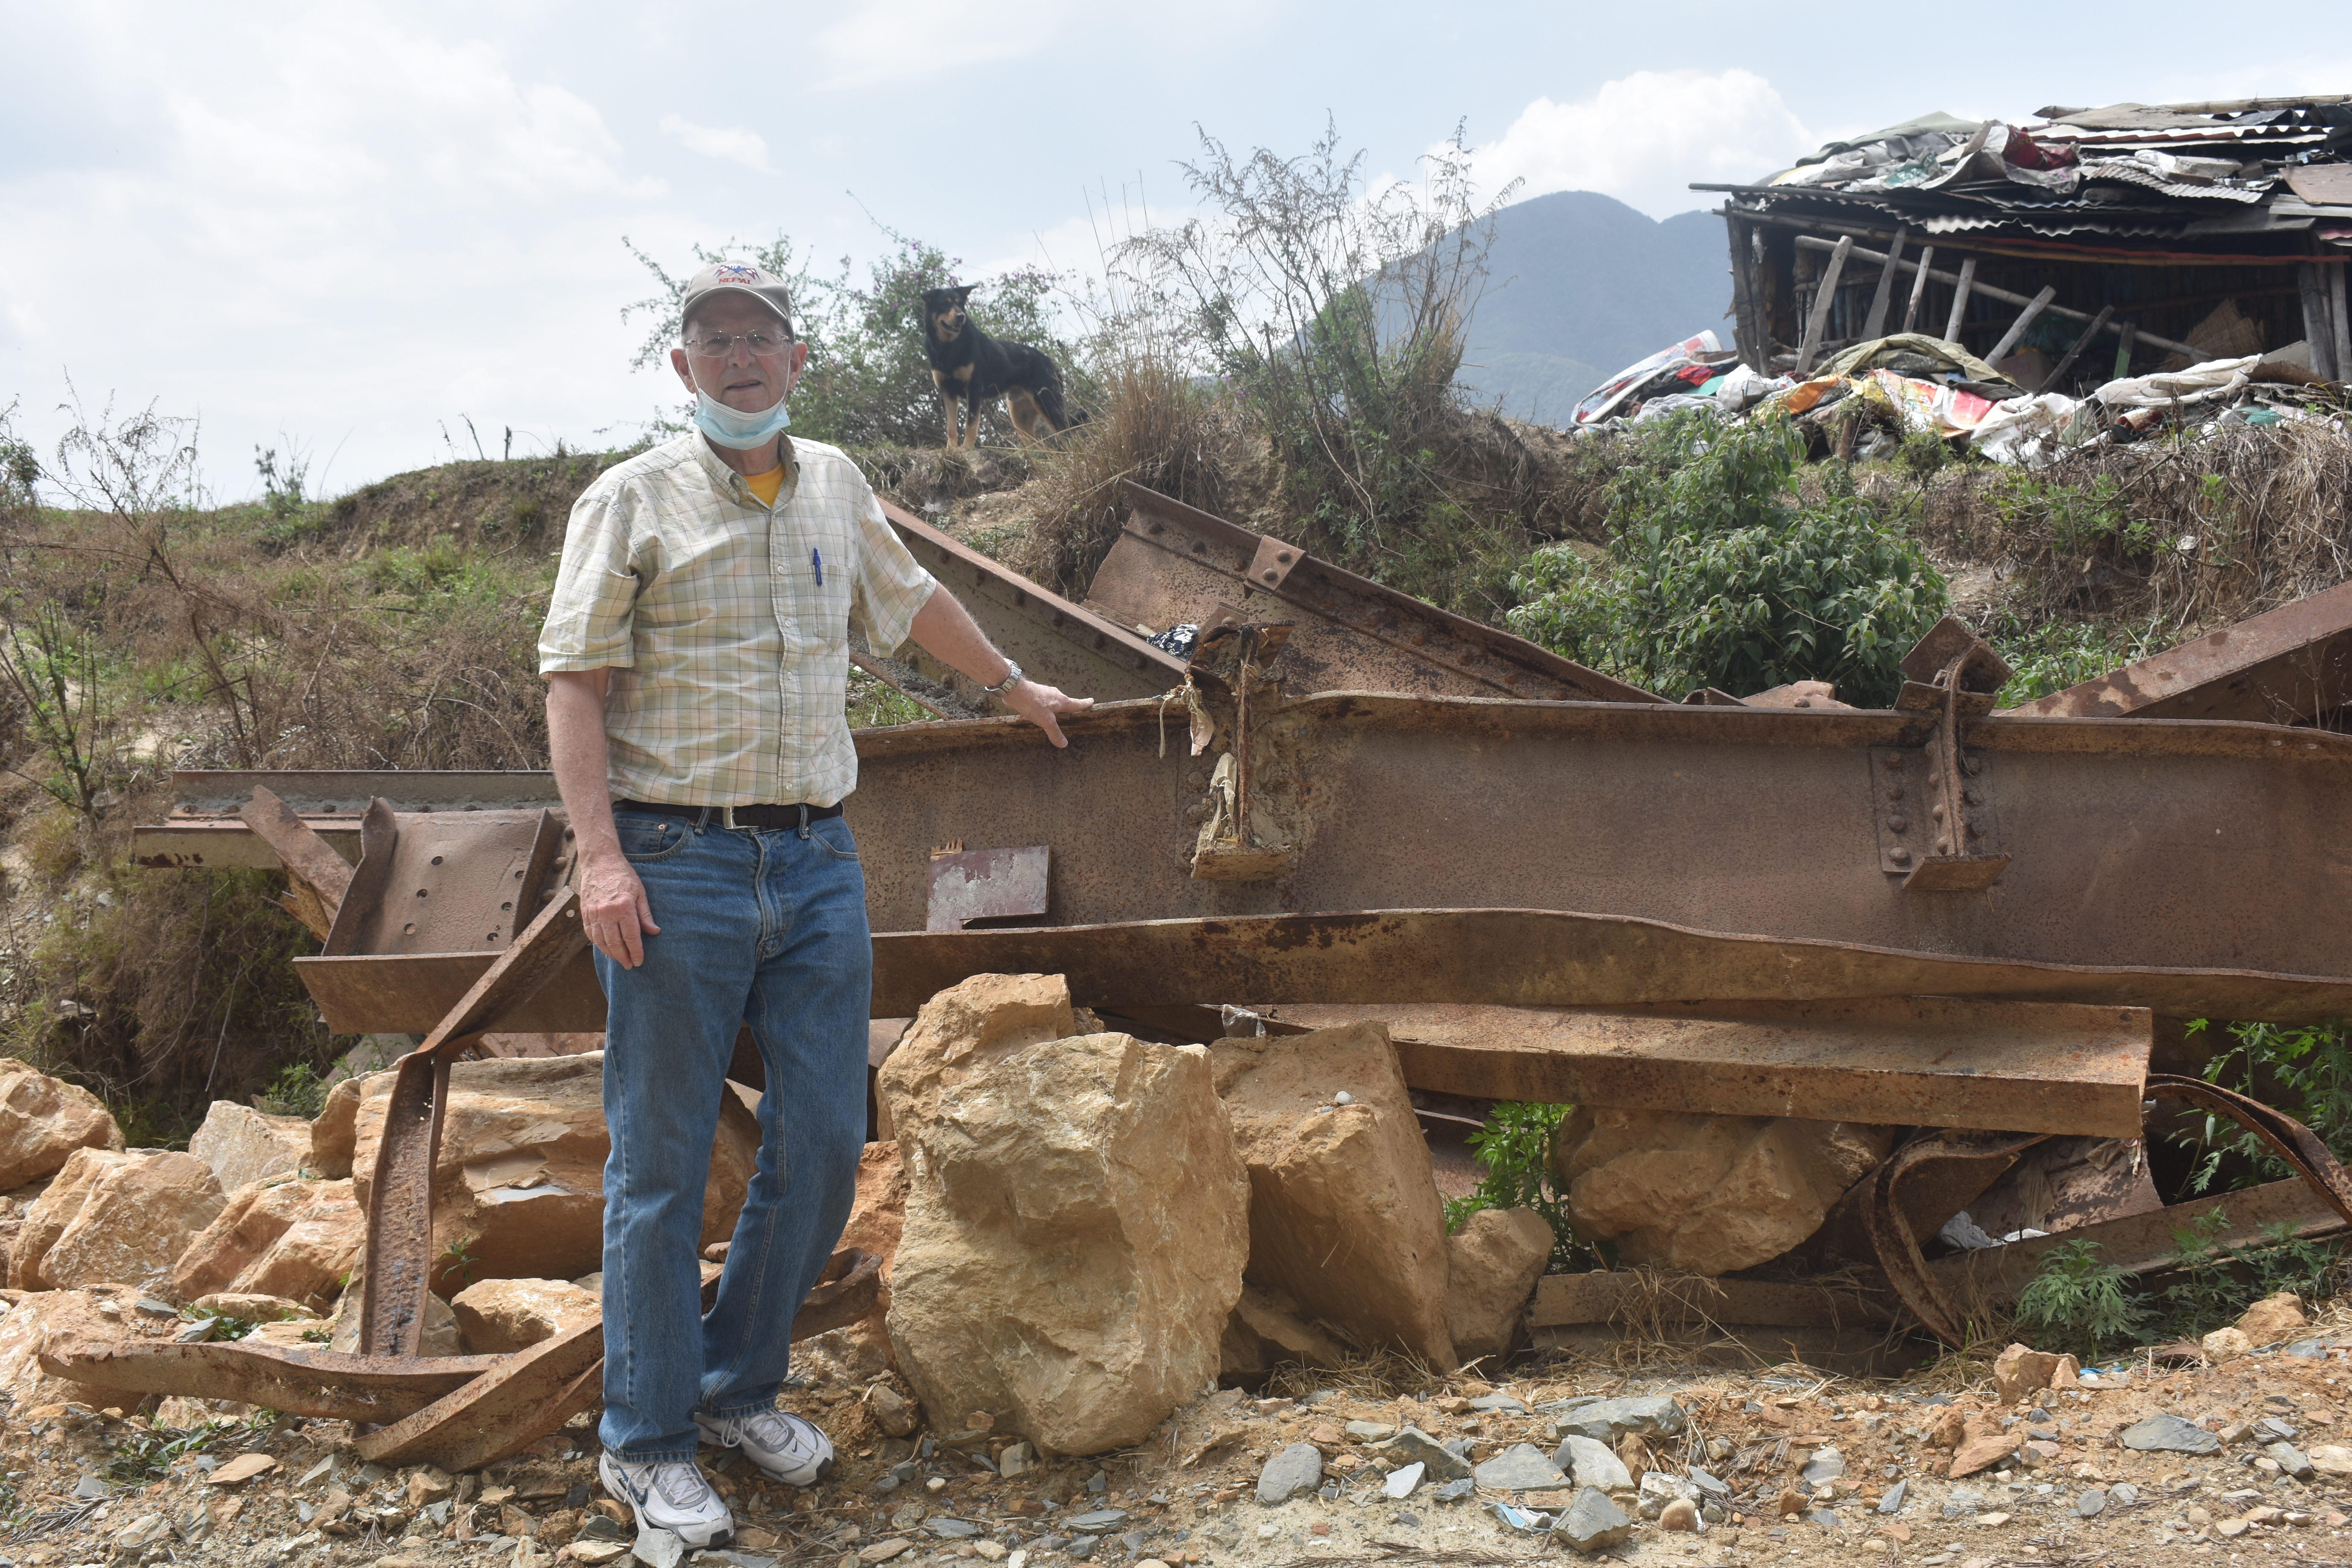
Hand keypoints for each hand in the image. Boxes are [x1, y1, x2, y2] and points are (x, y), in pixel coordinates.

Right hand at [579, 850, 660, 967]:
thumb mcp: (640, 893)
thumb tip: (654, 932)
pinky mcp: (584, 914)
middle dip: (623, 957)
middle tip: (629, 965)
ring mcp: (593, 914)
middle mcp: (606, 913)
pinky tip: (606, 949)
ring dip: (610, 954)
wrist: (600, 862)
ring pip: (601, 942)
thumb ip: (645, 914)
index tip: (639, 961)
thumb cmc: (624, 876)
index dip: (636, 952)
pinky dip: (598, 945)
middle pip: (615, 943)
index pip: (631, 937)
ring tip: (619, 960)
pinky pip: (591, 935)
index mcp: (623, 907)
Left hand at [1000, 679, 1093, 747]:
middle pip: (1066, 702)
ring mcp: (1044, 695)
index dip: (1085, 704)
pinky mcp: (1035, 696)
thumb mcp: (1046, 721)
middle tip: (1076, 709)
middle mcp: (1054, 696)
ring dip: (1057, 706)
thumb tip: (1064, 744)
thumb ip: (1055, 733)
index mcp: (1061, 701)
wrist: (1015, 690)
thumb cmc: (1032, 702)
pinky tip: (1040, 712)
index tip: (1091, 701)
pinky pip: (1044, 703)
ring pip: (1054, 701)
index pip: (1077, 704)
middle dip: (1071, 705)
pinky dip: (1046, 707)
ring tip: (1058, 713)